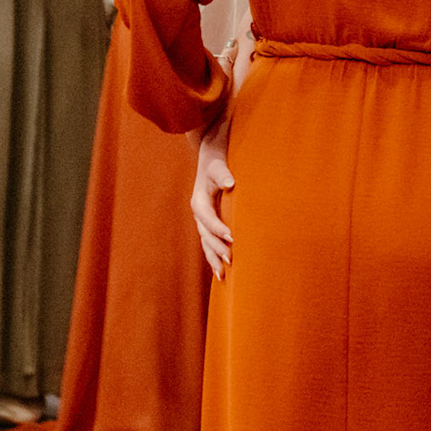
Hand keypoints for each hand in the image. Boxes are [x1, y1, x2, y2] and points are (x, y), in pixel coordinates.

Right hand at [190, 111, 235, 279]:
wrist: (209, 155)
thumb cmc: (216, 159)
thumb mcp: (218, 164)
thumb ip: (222, 173)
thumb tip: (230, 183)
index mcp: (199, 200)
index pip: (207, 217)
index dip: (218, 228)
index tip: (231, 237)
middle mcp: (199, 212)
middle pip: (205, 235)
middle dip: (216, 248)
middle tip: (231, 260)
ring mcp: (203, 219)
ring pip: (206, 243)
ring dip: (214, 258)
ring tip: (223, 276)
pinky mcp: (209, 223)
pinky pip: (210, 242)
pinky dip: (214, 256)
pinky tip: (221, 271)